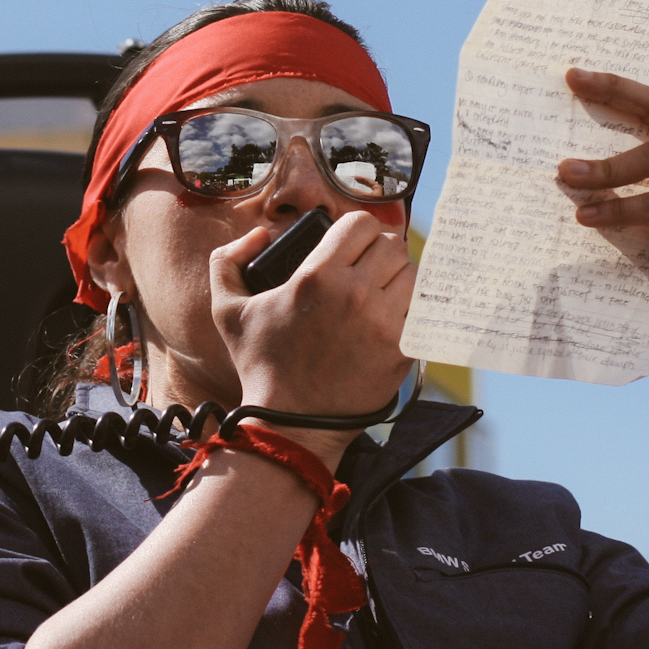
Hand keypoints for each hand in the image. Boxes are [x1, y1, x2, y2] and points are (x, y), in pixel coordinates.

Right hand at [207, 212, 414, 466]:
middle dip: (380, 253)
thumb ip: (227, 261)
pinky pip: (421, 312)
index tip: (350, 247)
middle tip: (367, 271)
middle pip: (393, 245)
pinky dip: (409, 313)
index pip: (363, 223)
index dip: (357, 231)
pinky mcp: (401, 351)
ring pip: (412, 275)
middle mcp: (356, 294)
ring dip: (398, 281)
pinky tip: (390, 322)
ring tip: (380, 295)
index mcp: (318, 276)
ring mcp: (383, 324)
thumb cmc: (260, 366)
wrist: (290, 425)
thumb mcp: (227, 311)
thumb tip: (259, 234)